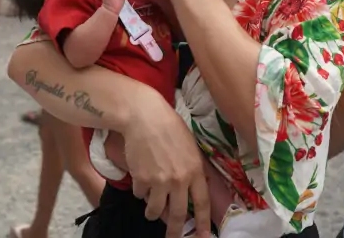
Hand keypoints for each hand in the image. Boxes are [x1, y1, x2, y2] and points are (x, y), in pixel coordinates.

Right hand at [121, 97, 211, 237]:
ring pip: (155, 210)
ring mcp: (159, 181)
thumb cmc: (169, 126)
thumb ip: (193, 168)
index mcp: (195, 170)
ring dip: (152, 212)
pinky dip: (140, 192)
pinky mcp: (140, 180)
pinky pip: (140, 195)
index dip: (203, 223)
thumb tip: (194, 188)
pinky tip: (140, 179)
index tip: (203, 236)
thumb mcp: (190, 146)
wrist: (144, 117)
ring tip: (151, 209)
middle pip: (178, 215)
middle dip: (175, 231)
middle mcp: (179, 180)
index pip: (202, 203)